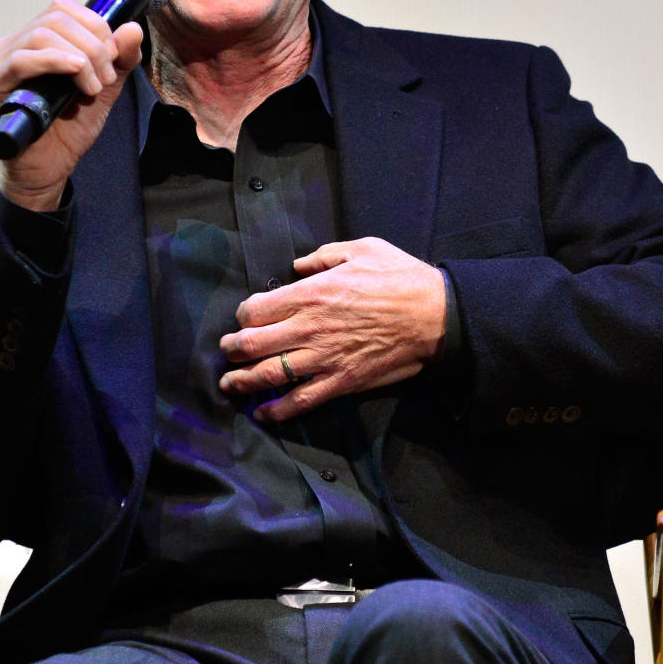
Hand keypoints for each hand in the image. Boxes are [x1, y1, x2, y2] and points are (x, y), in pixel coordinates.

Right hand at [0, 0, 143, 210]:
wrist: (49, 168)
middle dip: (93, 45)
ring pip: (41, 35)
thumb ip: (119, 60)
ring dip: (80, 57)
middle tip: (105, 77)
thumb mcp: (103, 88)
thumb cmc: (68, 128)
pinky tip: (76, 74)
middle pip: (55, 18)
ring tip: (93, 86)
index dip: (94, 25)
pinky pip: (21, 61)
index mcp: (35, 40)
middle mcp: (13, 45)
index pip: (63, 8)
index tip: (113, 57)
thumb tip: (132, 28)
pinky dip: (55, 62)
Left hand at [218, 237, 447, 421]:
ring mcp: (323, 359)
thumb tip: (299, 264)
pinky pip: (301, 400)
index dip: (244, 316)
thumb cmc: (401, 279)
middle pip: (252, 345)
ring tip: (230, 384)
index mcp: (310, 294)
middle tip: (226, 351)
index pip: (256, 310)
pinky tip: (264, 414)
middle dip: (232, 349)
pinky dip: (278, 410)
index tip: (245, 318)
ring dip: (243, 382)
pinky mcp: (341, 382)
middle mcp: (309, 328)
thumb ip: (324, 255)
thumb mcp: (363, 249)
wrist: (436, 316)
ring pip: (269, 375)